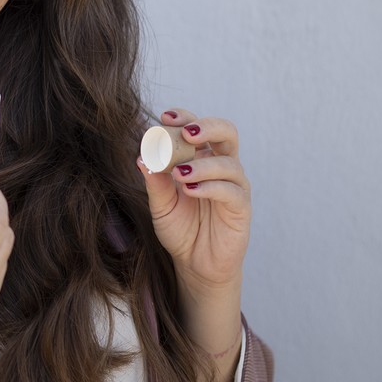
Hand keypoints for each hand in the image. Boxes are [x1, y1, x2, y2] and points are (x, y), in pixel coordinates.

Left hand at [138, 108, 250, 295]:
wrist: (195, 264)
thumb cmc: (179, 229)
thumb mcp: (160, 205)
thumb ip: (154, 182)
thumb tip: (140, 157)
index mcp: (200, 158)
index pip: (197, 128)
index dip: (184, 117)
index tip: (164, 118)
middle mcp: (221, 166)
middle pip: (227, 133)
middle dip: (207, 127)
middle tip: (186, 133)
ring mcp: (234, 186)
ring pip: (229, 163)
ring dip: (203, 164)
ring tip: (179, 173)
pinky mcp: (241, 207)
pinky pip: (231, 191)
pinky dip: (210, 187)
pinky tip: (190, 190)